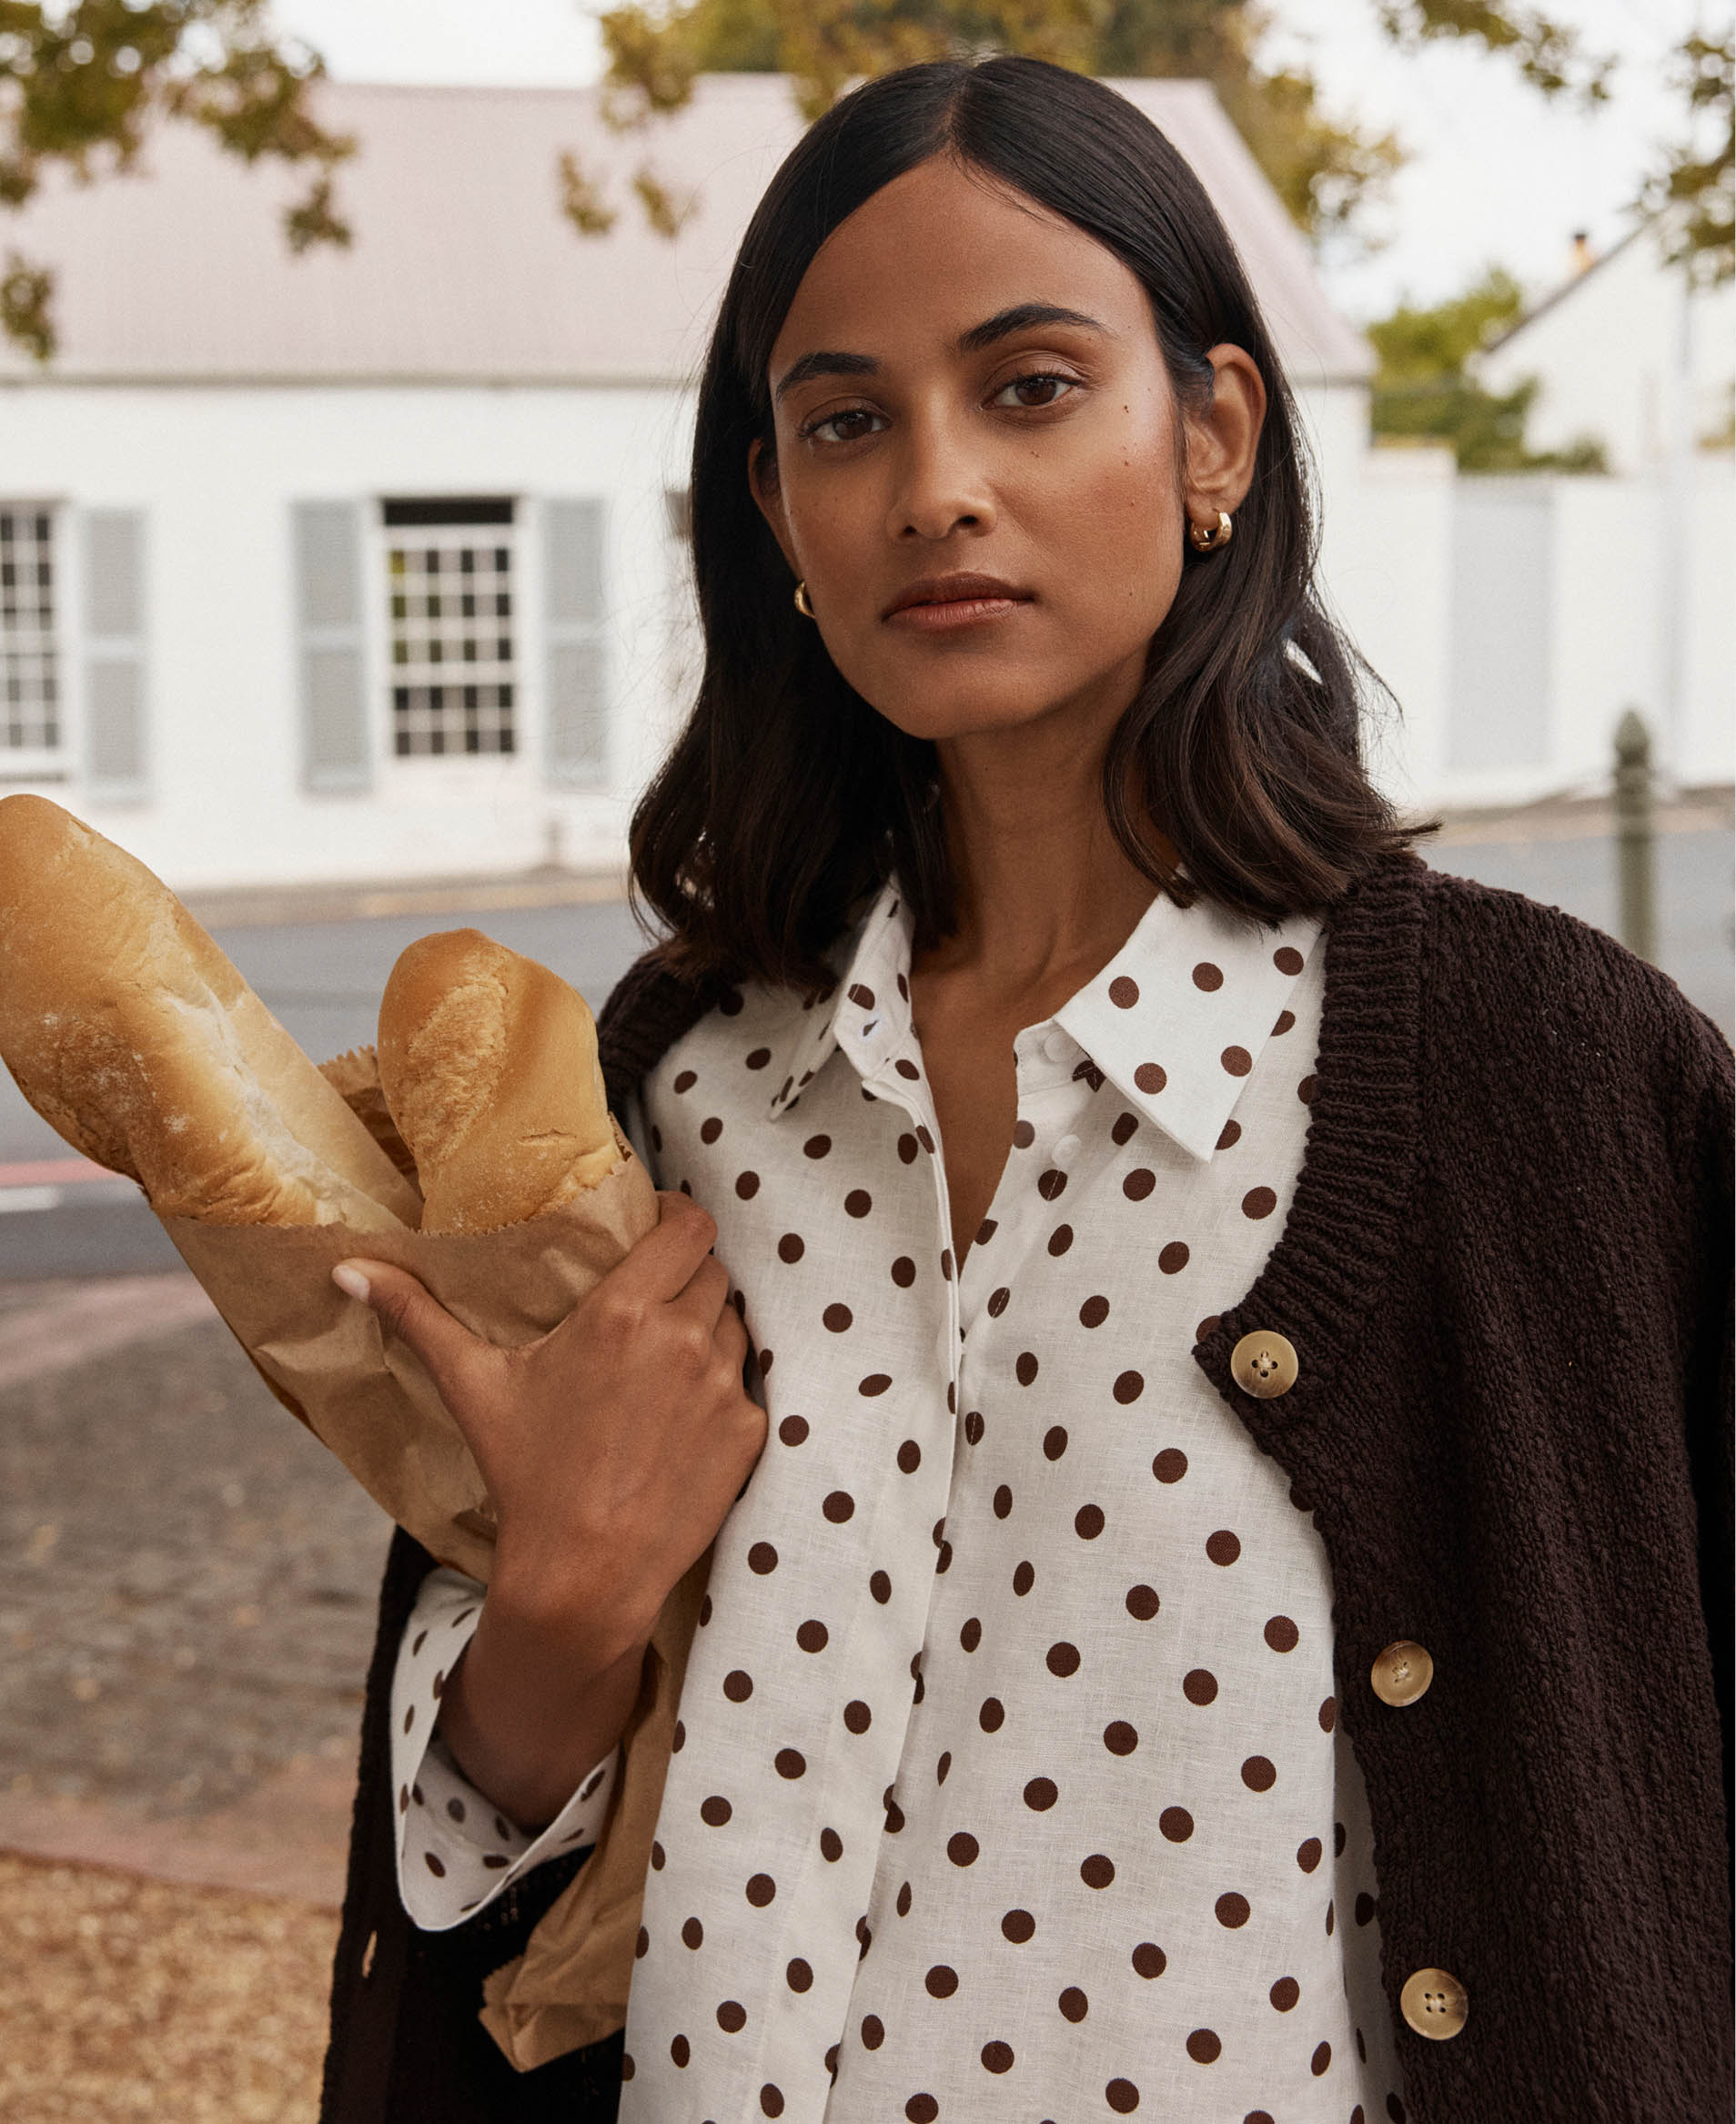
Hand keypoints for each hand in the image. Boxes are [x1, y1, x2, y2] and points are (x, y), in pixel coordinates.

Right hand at [331, 1188, 762, 1661]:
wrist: (584, 1573)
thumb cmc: (527, 1475)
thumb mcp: (473, 1386)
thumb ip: (417, 1316)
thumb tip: (348, 1268)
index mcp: (624, 1312)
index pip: (690, 1226)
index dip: (684, 1217)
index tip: (665, 1225)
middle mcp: (683, 1337)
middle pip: (713, 1273)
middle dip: (688, 1279)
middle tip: (653, 1303)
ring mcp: (724, 1385)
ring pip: (734, 1326)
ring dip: (708, 1332)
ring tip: (663, 1363)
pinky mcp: (748, 1431)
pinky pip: (746, 1387)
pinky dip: (721, 1394)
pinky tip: (679, 1421)